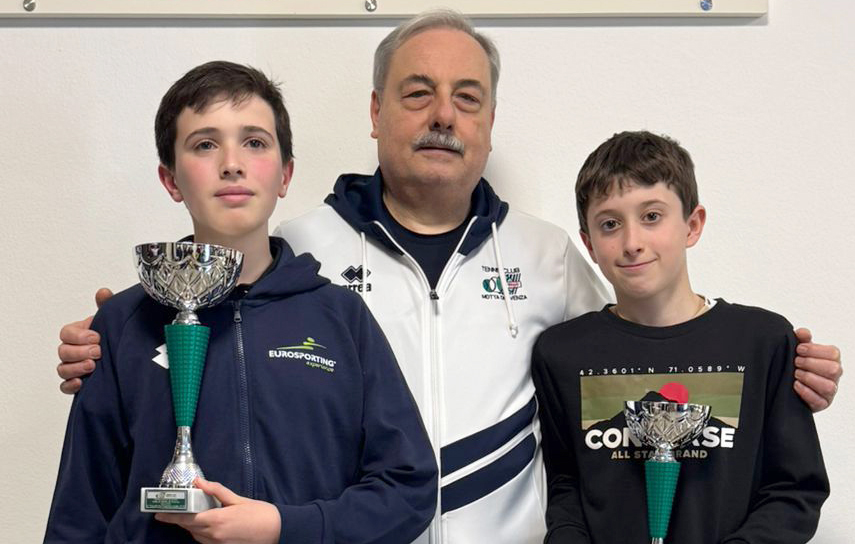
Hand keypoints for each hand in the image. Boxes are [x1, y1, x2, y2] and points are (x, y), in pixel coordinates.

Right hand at [56, 288, 112, 393]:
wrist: (126, 355)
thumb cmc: (114, 335)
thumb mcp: (113, 320)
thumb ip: (107, 305)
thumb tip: (103, 292)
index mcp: (78, 333)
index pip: (66, 333)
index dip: (78, 336)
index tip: (96, 337)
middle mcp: (72, 350)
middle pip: (63, 351)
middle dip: (79, 352)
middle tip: (98, 352)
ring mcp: (73, 367)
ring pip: (62, 369)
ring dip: (75, 368)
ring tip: (93, 366)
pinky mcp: (77, 382)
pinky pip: (64, 386)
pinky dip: (70, 386)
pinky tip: (81, 383)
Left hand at [155, 478, 280, 543]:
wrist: (277, 531)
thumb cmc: (260, 514)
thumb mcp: (238, 499)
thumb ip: (216, 491)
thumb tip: (199, 482)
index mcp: (216, 520)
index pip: (186, 519)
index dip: (171, 516)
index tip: (159, 513)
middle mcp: (214, 535)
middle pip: (190, 528)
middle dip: (182, 520)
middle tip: (176, 511)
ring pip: (197, 536)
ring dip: (194, 527)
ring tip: (196, 516)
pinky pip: (207, 542)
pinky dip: (204, 534)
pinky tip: (210, 526)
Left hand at [793, 328, 841, 411]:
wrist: (789, 385)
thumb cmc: (799, 365)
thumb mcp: (800, 351)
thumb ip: (802, 340)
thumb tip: (803, 332)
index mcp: (832, 359)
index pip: (833, 353)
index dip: (815, 350)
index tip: (799, 349)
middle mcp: (834, 375)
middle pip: (833, 369)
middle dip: (811, 364)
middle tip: (796, 362)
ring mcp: (830, 391)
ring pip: (828, 386)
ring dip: (809, 378)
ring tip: (795, 374)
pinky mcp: (822, 403)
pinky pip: (819, 401)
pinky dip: (806, 392)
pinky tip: (796, 385)